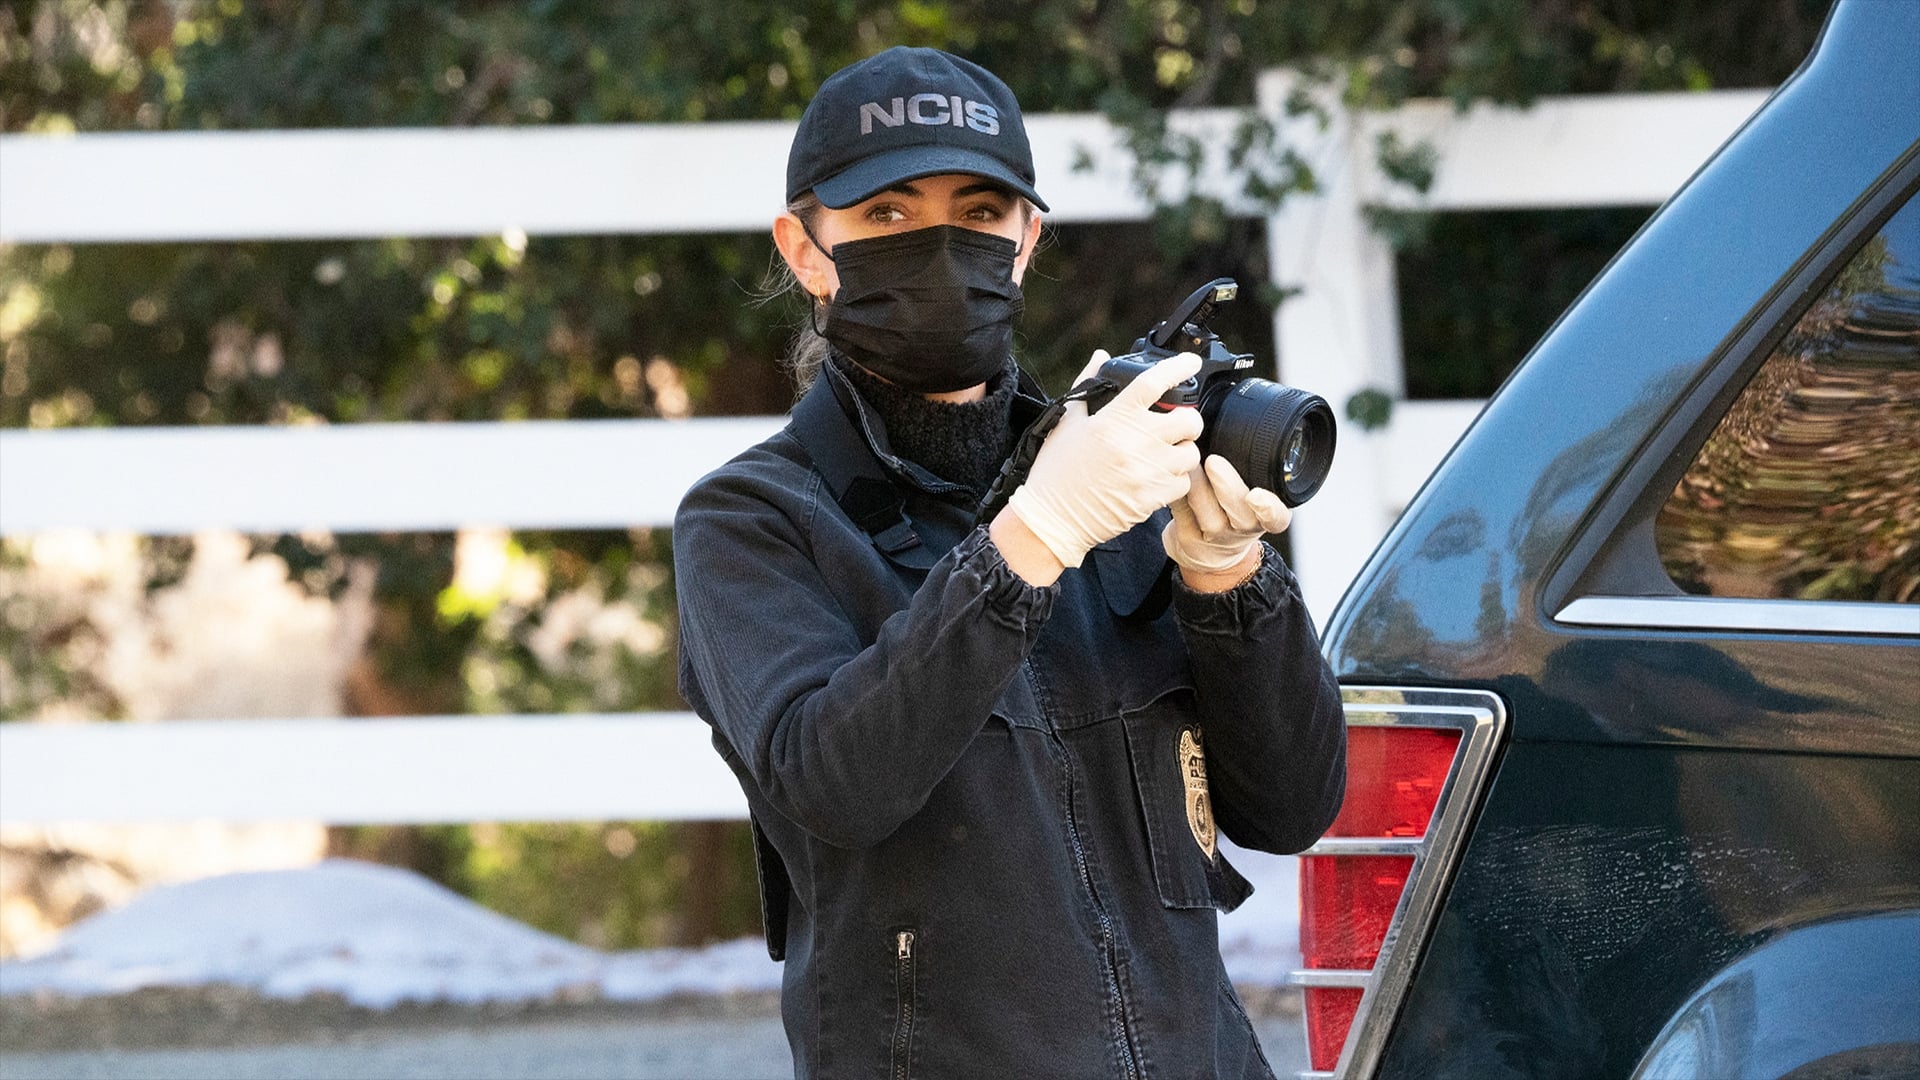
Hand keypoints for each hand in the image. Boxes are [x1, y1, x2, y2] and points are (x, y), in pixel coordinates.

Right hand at [1005, 350, 1204, 568]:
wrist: (1051, 519)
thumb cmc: (1056, 471)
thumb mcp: (1066, 422)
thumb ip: (1087, 384)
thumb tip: (1100, 357)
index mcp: (1114, 419)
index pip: (1154, 383)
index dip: (1179, 367)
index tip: (1191, 362)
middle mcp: (1135, 442)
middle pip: (1189, 420)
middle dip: (1188, 420)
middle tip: (1178, 425)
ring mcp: (1146, 471)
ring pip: (1191, 453)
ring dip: (1184, 450)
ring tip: (1168, 453)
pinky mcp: (1151, 498)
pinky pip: (1184, 483)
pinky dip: (1178, 479)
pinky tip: (1160, 476)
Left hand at [1163, 454, 1291, 574]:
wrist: (1210, 552)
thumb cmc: (1231, 511)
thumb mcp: (1251, 495)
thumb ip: (1249, 468)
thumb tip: (1236, 422)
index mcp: (1266, 516)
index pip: (1277, 517)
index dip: (1270, 509)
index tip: (1257, 496)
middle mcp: (1244, 530)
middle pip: (1241, 513)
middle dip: (1227, 486)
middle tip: (1214, 462)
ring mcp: (1216, 538)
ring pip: (1208, 514)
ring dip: (1197, 485)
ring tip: (1188, 463)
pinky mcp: (1189, 540)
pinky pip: (1182, 513)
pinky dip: (1176, 492)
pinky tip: (1170, 475)